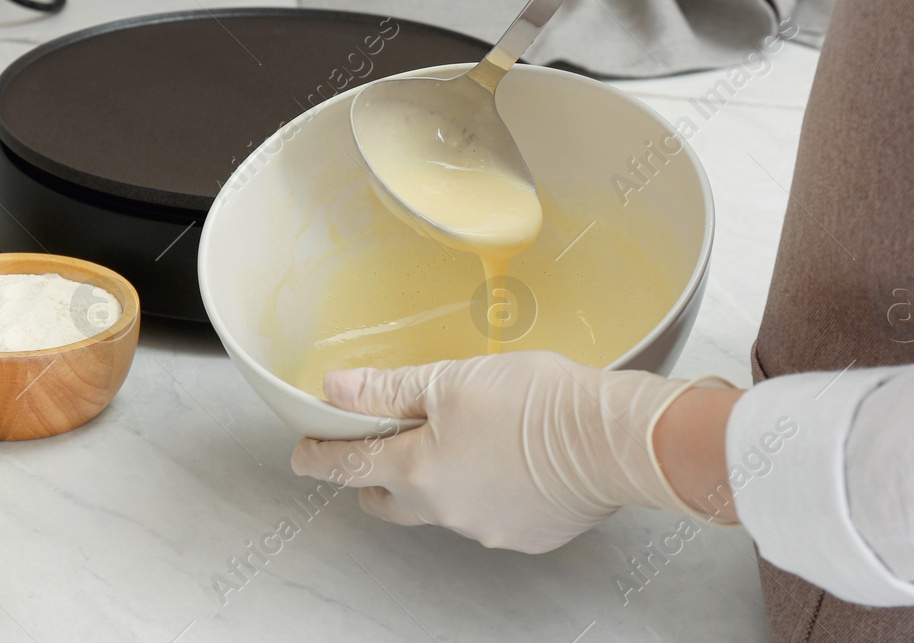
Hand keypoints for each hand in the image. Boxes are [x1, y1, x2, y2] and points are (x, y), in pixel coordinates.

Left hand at [290, 352, 724, 552]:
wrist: (610, 438)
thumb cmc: (537, 402)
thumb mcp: (450, 380)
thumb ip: (388, 389)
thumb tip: (335, 390)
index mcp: (417, 469)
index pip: (348, 467)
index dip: (319, 457)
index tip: (303, 453)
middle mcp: (445, 509)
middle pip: (389, 499)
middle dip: (375, 477)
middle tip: (379, 448)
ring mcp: (486, 527)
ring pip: (441, 506)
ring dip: (439, 479)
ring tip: (464, 438)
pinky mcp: (527, 533)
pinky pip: (490, 513)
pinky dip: (488, 489)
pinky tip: (509, 459)